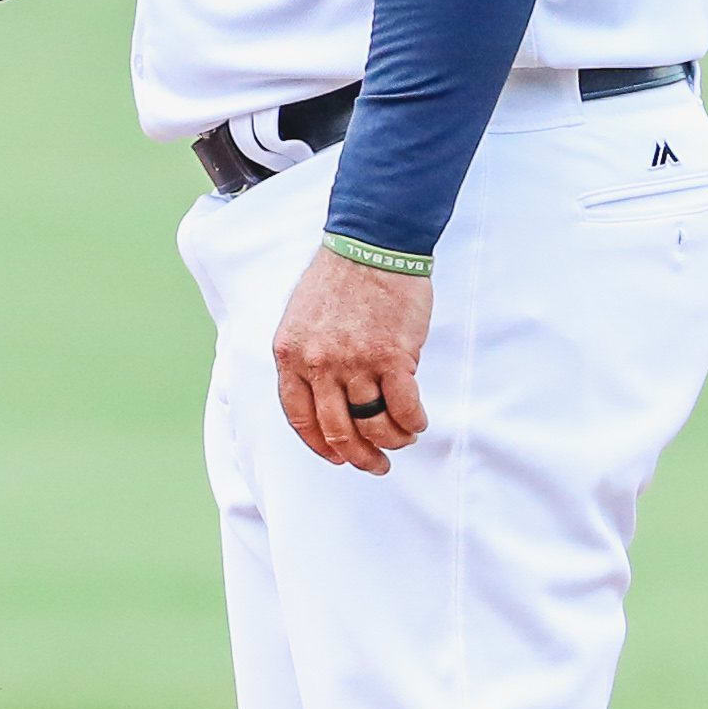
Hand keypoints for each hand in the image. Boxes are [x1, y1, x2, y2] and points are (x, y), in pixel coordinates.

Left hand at [269, 245, 431, 471]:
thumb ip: (307, 358)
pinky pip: (404, 409)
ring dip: (391, 440)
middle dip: (358, 457)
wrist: (373, 244)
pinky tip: (416, 422)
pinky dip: (412, 423)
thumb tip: (327, 400)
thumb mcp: (301, 318)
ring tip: (402, 438)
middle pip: (337, 431)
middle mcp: (318, 364)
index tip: (337, 457)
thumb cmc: (340, 278)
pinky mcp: (392, 357)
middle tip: (375, 464)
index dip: (320, 445)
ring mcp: (355, 362)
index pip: (299, 418)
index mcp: (290, 355)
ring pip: (373, 424)